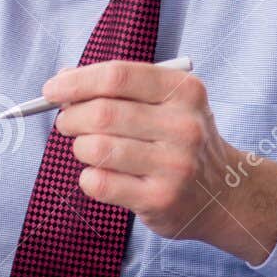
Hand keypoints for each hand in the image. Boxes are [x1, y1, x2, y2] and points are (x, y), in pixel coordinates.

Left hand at [47, 60, 276, 265]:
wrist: (224, 193)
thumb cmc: (182, 141)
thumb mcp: (167, 103)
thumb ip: (120, 88)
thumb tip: (64, 79)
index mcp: (184, 91)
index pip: (118, 76)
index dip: (76, 82)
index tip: (52, 89)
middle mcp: (184, 126)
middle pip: (103, 113)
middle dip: (72, 117)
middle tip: (67, 122)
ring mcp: (175, 165)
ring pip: (97, 149)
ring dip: (79, 147)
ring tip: (87, 149)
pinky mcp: (161, 199)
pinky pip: (100, 183)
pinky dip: (88, 177)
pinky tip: (100, 175)